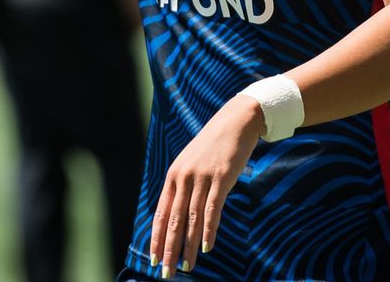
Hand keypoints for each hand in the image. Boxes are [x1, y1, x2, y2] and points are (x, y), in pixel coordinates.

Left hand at [149, 95, 263, 277]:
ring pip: (191, 219)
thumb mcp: (191, 164)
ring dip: (188, 246)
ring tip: (187, 266)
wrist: (235, 122)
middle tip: (166, 272)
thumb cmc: (213, 147)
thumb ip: (183, 187)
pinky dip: (208, 230)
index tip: (154, 259)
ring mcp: (201, 177)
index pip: (161, 213)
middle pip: (173, 220)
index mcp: (173, 176)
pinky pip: (212, 209)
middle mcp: (183, 177)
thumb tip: (177, 216)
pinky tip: (205, 247)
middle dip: (169, 249)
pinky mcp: (220, 178)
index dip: (157, 238)